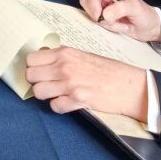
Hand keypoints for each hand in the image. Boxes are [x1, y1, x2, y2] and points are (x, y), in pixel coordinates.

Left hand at [25, 47, 147, 119]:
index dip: (33, 67)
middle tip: (47, 85)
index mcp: (64, 53)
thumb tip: (44, 63)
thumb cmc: (108, 70)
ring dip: (46, 96)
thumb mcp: (83, 55)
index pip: (31, 59)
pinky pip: (54, 106)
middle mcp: (64, 66)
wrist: (130, 85)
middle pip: (30, 75)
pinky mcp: (77, 99)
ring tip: (57, 94)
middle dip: (36, 82)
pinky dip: (59, 106)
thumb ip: (63, 58)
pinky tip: (67, 103)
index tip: (40, 72)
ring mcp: (70, 83)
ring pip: (38, 92)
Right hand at [79, 0, 160, 42]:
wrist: (149, 28)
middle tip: (111, 21)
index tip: (99, 15)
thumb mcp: (136, 8)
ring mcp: (102, 6)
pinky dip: (106, 27)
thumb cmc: (145, 15)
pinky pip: (94, 22)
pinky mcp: (102, 17)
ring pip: (89, 13)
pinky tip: (118, 27)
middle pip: (86, 0)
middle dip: (97, 14)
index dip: (92, 1)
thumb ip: (121, 8)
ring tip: (119, 24)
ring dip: (104, 22)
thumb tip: (105, 14)